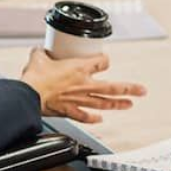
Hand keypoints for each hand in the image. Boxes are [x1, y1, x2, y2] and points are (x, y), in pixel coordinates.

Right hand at [17, 48, 146, 123]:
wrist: (28, 96)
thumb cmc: (34, 78)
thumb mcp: (38, 57)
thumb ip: (41, 53)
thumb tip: (39, 50)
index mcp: (79, 68)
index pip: (101, 62)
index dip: (104, 61)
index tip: (103, 61)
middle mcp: (84, 84)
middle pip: (113, 87)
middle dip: (129, 88)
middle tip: (141, 90)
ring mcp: (79, 99)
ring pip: (104, 102)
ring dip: (118, 104)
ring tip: (129, 104)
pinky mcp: (70, 111)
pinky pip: (85, 116)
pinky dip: (93, 119)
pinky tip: (100, 119)